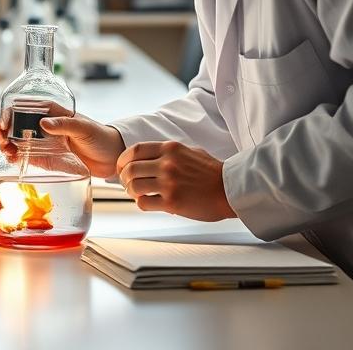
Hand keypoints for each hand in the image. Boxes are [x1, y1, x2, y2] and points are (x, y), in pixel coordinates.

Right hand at [0, 103, 125, 178]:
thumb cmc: (101, 136)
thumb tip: (43, 123)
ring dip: (6, 144)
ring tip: (4, 149)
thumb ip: (64, 125)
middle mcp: (44, 127)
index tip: (3, 123)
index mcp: (51, 112)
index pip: (24, 108)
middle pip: (16, 125)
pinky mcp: (45, 159)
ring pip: (17, 141)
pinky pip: (25, 157)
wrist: (112, 157)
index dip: (9, 113)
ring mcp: (43, 143)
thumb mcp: (84, 128)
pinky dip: (15, 157)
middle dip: (3, 130)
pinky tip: (11, 158)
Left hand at [116, 141, 235, 220]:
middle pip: (130, 169)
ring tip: (137, 194)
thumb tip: (149, 156)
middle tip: (127, 184)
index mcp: (170, 149)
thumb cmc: (212, 172)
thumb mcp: (190, 151)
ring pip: (133, 186)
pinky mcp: (171, 202)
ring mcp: (168, 183)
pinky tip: (148, 203)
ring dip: (131, 192)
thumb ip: (169, 152)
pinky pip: (143, 203)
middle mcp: (167, 164)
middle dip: (124, 178)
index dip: (122, 160)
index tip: (121, 167)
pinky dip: (141, 203)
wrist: (230, 190)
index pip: (134, 150)